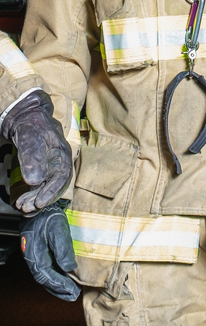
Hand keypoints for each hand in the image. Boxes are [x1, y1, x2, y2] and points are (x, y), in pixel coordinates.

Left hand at [1, 91, 72, 212]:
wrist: (25, 117)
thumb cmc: (31, 125)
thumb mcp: (30, 139)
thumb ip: (33, 159)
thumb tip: (35, 181)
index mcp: (62, 154)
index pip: (62, 176)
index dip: (52, 191)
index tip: (39, 202)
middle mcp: (59, 162)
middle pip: (55, 185)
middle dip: (42, 198)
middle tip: (26, 208)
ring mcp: (50, 166)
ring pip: (46, 187)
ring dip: (35, 199)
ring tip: (22, 207)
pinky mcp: (41, 169)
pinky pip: (39, 185)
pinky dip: (32, 194)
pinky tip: (22, 201)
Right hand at [21, 201, 78, 300]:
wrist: (39, 207)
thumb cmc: (48, 217)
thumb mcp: (58, 230)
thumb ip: (63, 250)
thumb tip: (70, 269)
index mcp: (36, 255)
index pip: (48, 276)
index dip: (60, 285)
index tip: (73, 291)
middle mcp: (33, 259)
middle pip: (45, 280)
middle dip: (59, 290)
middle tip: (73, 296)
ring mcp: (35, 257)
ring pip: (44, 277)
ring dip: (56, 286)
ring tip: (69, 293)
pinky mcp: (39, 253)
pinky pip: (46, 270)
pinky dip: (54, 278)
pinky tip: (63, 279)